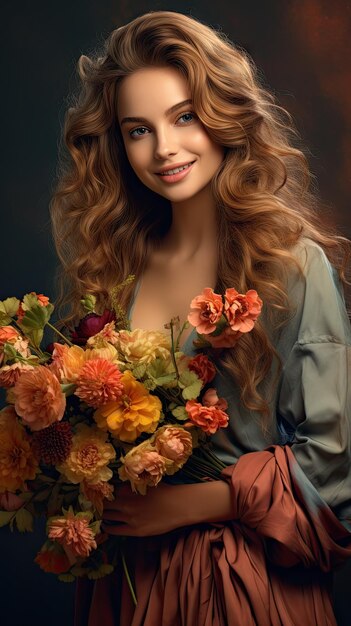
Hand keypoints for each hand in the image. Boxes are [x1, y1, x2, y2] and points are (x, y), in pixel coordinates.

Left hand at [102, 480, 232, 536]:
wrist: (179, 506)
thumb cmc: (165, 492)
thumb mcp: (146, 484)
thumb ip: (131, 487)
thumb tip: (118, 488)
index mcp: (129, 489)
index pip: (108, 491)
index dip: (104, 493)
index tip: (99, 494)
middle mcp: (126, 503)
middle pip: (105, 504)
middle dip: (101, 504)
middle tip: (96, 505)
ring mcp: (130, 518)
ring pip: (108, 516)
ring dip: (103, 515)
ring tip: (100, 515)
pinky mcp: (135, 530)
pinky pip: (115, 530)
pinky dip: (108, 528)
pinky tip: (106, 526)